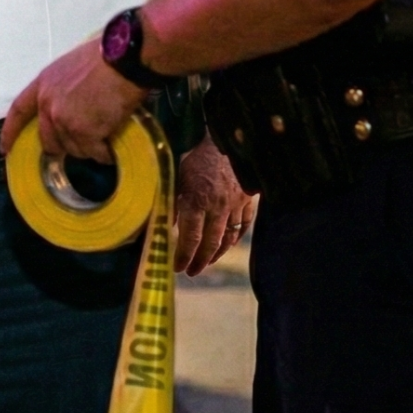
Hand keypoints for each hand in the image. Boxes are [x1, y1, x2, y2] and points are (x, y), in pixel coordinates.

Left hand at [2, 38, 150, 162]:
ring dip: (89, 148)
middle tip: (81, 144)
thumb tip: (71, 107)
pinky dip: (104, 153)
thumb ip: (63, 89)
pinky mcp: (84, 132)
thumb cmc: (106, 57)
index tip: (5, 149)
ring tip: (105, 136)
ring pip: (74, 149)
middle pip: (48, 140)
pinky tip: (111, 147)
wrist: (124, 59)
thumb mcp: (72, 67)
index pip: (19, 111)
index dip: (10, 132)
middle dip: (62, 147)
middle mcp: (48, 104)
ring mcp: (64, 120)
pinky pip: (94, 153)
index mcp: (44, 84)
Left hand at [174, 139, 254, 276]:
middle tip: (191, 271)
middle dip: (200, 261)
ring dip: (217, 254)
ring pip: (228, 238)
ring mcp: (236, 205)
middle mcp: (217, 207)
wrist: (227, 140)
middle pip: (210, 243)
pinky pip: (244, 226)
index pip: (191, 237)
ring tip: (207, 262)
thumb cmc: (198, 158)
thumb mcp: (177, 177)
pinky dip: (236, 238)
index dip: (184, 256)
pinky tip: (228, 244)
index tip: (178, 268)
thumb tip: (163, 225)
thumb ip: (172, 202)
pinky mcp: (249, 201)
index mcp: (196, 200)